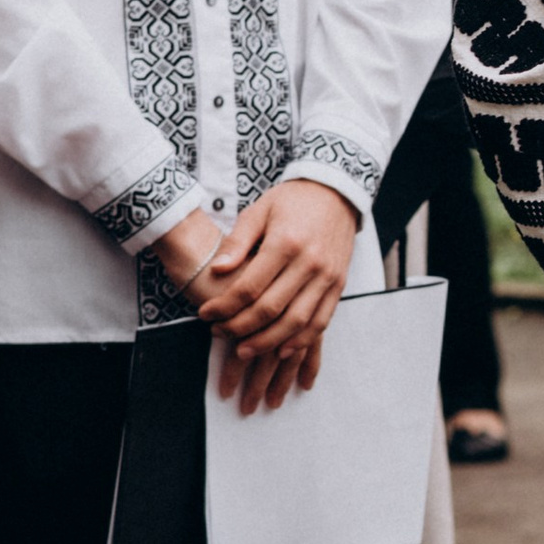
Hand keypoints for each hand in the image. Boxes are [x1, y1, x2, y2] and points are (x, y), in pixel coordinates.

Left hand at [190, 178, 359, 413]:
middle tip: (218, 333)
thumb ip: (238, 241)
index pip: (249, 287)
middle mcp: (309, 263)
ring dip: (267, 342)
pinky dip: (301, 340)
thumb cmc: (291, 201)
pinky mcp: (339, 285)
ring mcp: (327, 276)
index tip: (204, 314)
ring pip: (295, 322)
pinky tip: (281, 350)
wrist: (336, 192)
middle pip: (270, 309)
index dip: (224, 306)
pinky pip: (321, 321)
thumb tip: (217, 269)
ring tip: (243, 351)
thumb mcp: (259, 211)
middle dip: (239, 327)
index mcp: (285, 243)